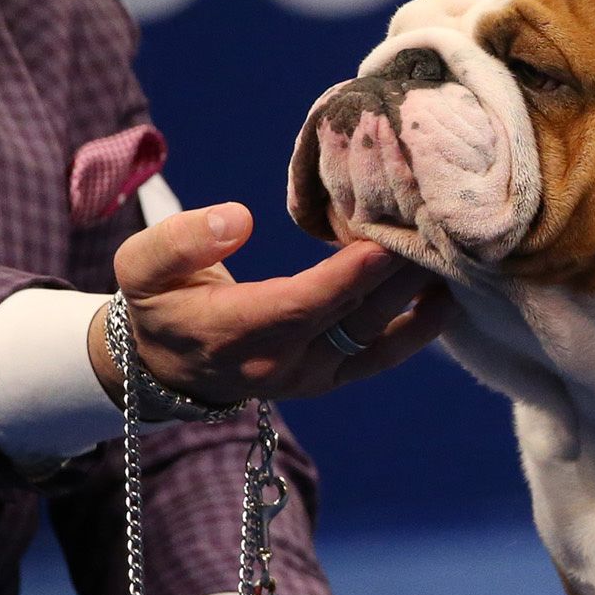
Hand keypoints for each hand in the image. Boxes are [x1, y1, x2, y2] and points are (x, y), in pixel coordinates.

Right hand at [87, 202, 453, 408]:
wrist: (167, 367)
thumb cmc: (160, 301)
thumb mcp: (143, 265)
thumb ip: (182, 239)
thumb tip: (239, 217)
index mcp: (231, 334)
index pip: (301, 306)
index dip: (347, 277)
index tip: (385, 240)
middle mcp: (279, 364)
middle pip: (350, 318)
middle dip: (397, 275)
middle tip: (436, 226)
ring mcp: (312, 376)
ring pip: (376, 338)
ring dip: (414, 298)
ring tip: (452, 253)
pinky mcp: (333, 376)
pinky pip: (383, 356)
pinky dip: (419, 328)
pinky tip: (448, 294)